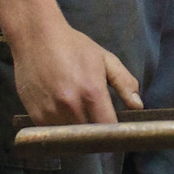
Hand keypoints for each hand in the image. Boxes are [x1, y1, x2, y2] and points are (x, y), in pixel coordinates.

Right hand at [8, 11, 143, 125]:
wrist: (36, 36)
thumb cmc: (73, 46)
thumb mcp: (105, 59)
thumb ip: (124, 83)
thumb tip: (138, 106)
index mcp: (92, 92)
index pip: (108, 128)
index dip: (114, 133)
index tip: (116, 132)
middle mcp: (71, 105)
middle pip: (89, 136)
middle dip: (96, 133)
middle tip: (97, 122)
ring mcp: (51, 111)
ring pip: (70, 137)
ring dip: (76, 131)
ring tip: (78, 114)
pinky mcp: (35, 114)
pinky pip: (53, 132)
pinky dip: (59, 127)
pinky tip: (62, 112)